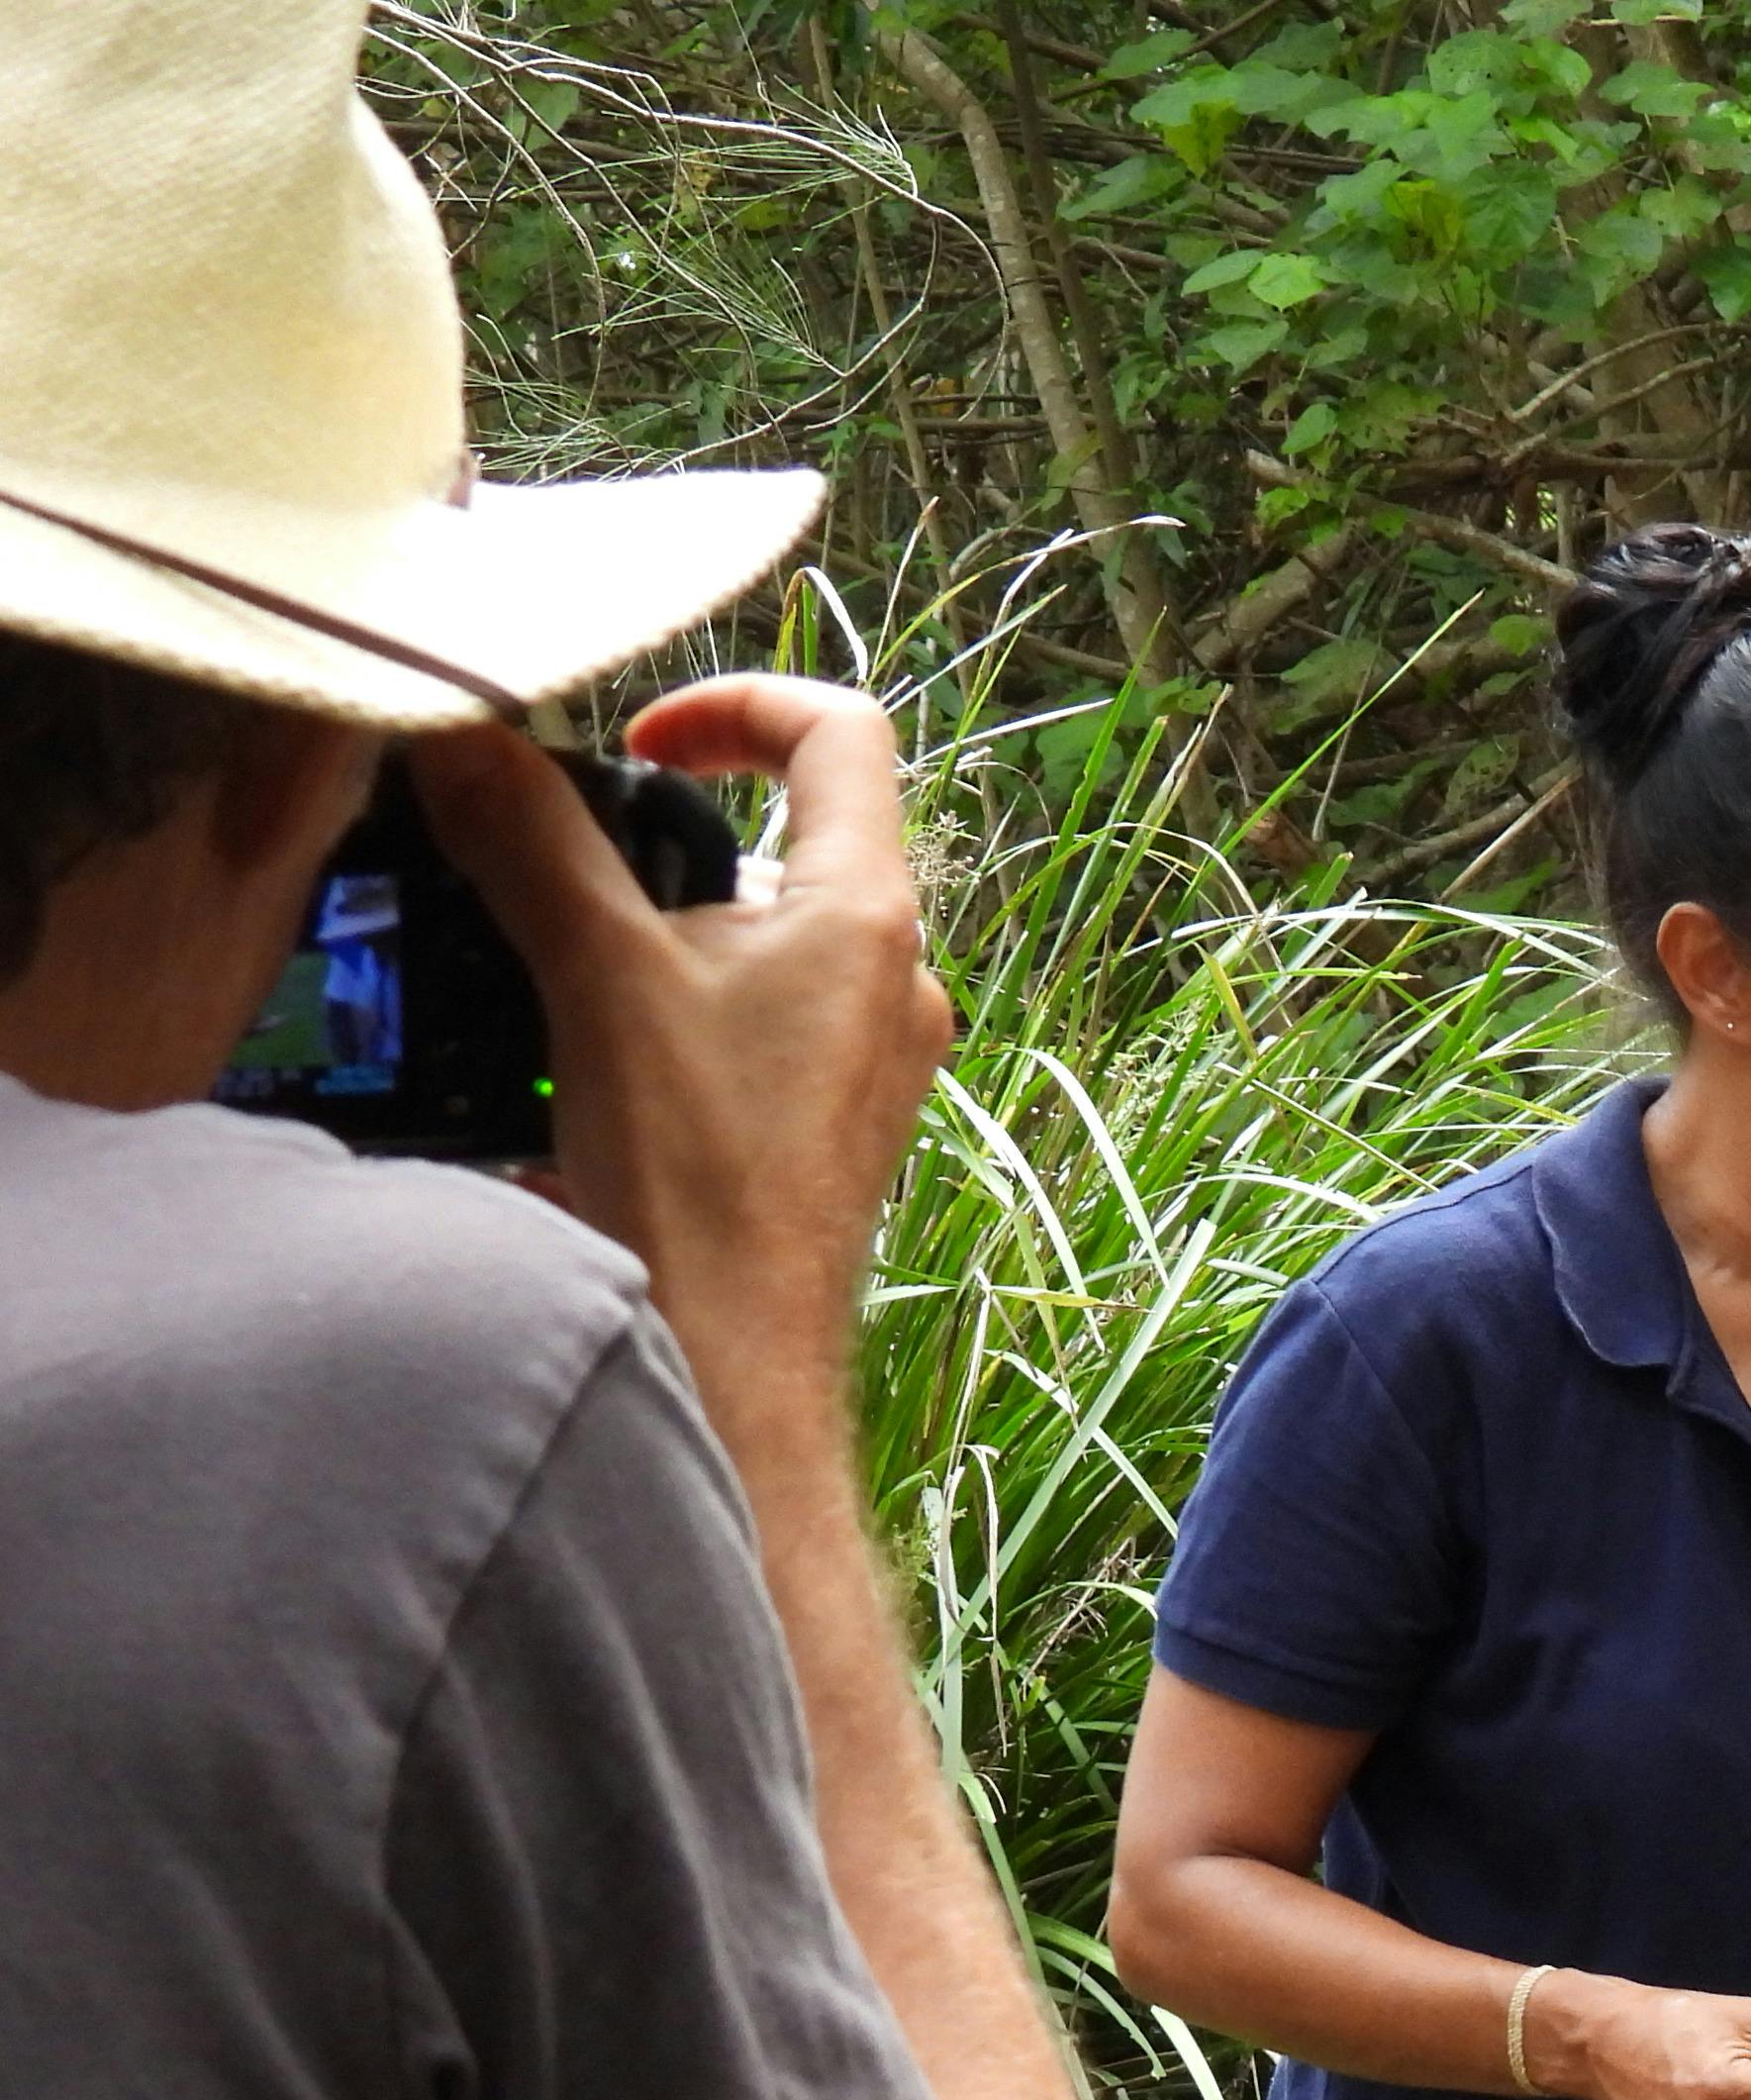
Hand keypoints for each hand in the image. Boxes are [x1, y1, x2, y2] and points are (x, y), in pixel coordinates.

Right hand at [407, 679, 953, 1430]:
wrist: (733, 1352)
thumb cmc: (696, 1176)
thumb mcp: (597, 978)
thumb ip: (532, 842)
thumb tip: (463, 738)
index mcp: (868, 914)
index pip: (840, 731)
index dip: (735, 703)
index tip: (640, 738)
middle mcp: (895, 978)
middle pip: (791, 836)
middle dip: (669, 837)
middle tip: (571, 876)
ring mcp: (873, 1056)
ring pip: (765, 934)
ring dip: (664, 930)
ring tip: (575, 981)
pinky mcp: (835, 1119)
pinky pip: (760, 1019)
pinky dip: (680, 1005)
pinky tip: (598, 1054)